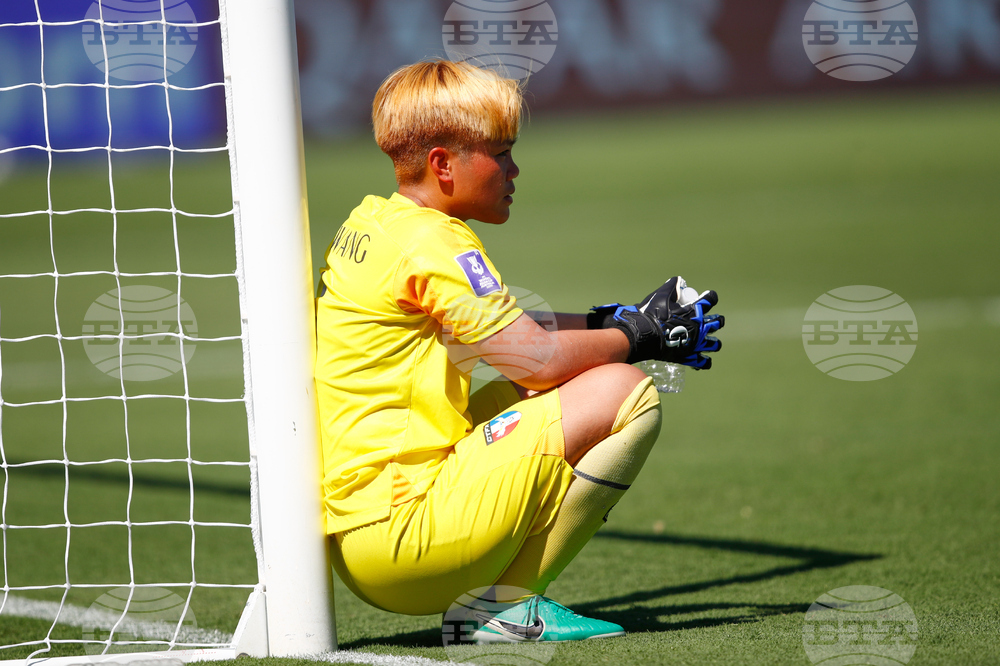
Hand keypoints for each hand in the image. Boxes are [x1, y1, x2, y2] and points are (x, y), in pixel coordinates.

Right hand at [587, 277, 723, 368]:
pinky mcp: (689, 356)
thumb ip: (672, 287)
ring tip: (710, 341)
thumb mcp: (661, 296)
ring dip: (713, 342)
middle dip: (717, 321)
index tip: (709, 297)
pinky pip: (702, 362)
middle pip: (717, 323)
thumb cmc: (652, 315)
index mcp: (695, 311)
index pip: (710, 300)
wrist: (644, 335)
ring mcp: (696, 343)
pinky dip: (704, 361)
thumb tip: (678, 280)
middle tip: (712, 320)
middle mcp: (699, 328)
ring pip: (714, 344)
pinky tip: (703, 360)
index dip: (710, 297)